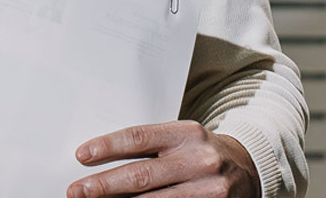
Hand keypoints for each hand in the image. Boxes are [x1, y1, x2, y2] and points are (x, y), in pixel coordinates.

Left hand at [69, 120, 257, 197]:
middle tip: (77, 191)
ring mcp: (208, 189)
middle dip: (104, 185)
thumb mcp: (180, 138)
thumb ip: (149, 146)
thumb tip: (101, 160)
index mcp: (186, 133)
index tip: (81, 155)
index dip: (107, 147)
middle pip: (141, 175)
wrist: (248, 168)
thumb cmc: (200, 151)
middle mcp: (198, 160)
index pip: (139, 138)